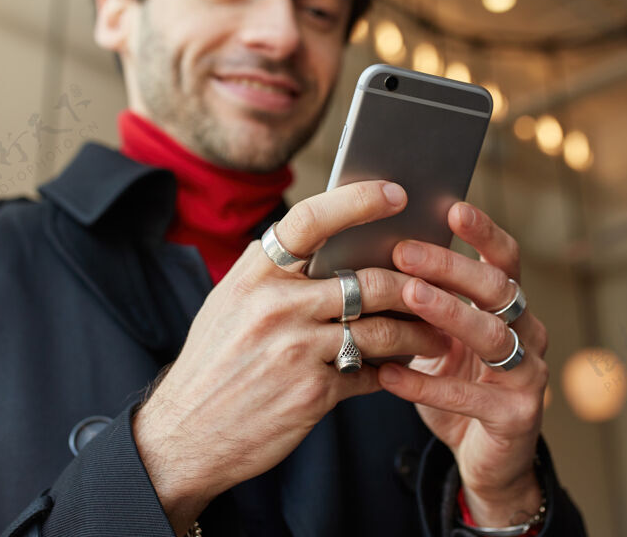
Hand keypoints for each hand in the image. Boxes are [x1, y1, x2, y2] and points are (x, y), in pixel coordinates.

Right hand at [132, 180, 450, 533]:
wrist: (185, 433)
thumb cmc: (216, 361)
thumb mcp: (233, 302)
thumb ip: (280, 274)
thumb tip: (340, 248)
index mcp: (255, 273)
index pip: (312, 219)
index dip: (359, 201)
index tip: (397, 193)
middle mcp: (276, 304)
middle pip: (368, 280)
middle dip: (414, 285)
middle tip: (441, 287)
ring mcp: (295, 349)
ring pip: (382, 330)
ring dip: (418, 333)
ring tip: (437, 335)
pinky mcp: (313, 392)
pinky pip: (370, 373)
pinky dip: (390, 371)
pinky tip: (400, 370)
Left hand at [379, 202, 549, 527]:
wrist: (486, 459)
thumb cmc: (456, 385)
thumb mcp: (438, 339)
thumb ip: (422, 303)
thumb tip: (370, 255)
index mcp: (512, 309)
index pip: (505, 260)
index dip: (484, 233)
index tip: (451, 208)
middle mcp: (530, 334)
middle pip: (498, 289)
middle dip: (451, 267)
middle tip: (405, 250)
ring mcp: (529, 376)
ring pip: (493, 336)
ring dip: (448, 312)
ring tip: (406, 295)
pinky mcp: (517, 418)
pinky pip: (470, 397)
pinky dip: (427, 385)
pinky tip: (388, 374)